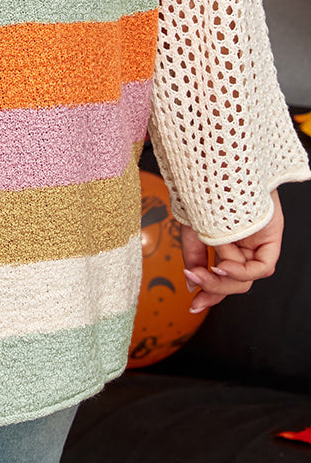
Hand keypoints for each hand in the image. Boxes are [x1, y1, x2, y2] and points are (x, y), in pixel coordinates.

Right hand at [180, 190, 282, 312]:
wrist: (216, 159)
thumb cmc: (203, 184)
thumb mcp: (192, 224)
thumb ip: (194, 254)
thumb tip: (191, 285)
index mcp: (227, 238)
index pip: (223, 274)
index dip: (211, 292)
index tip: (194, 304)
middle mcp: (245, 241)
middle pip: (236, 280)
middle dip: (214, 287)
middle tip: (193, 282)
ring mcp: (258, 239)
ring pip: (247, 277)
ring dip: (223, 280)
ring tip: (201, 272)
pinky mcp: (271, 235)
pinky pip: (262, 266)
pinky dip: (242, 272)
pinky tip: (222, 266)